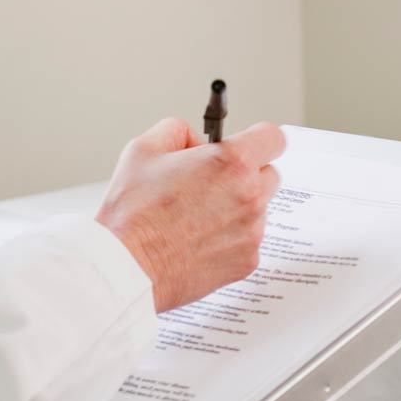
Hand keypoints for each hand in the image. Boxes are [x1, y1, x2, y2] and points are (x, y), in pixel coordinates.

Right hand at [95, 118, 286, 311]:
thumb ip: (179, 131)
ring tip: (197, 217)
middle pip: (269, 174)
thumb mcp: (145, 149)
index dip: (258, 139)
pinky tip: (199, 240)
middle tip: (211, 183)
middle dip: (246, 174)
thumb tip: (196, 141)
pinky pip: (248, 240)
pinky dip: (230, 238)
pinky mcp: (247, 262)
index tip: (247, 144)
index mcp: (232, 163)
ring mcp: (252, 232)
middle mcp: (250, 196)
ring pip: (258, 210)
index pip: (273, 138)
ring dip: (238, 208)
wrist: (126, 268)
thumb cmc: (133, 214)